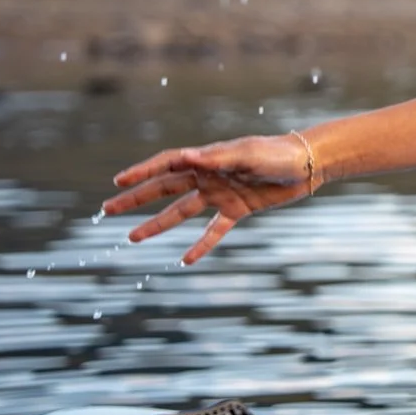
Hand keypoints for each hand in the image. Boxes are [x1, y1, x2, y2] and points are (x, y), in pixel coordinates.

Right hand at [102, 134, 316, 264]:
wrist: (307, 164)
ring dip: (158, 224)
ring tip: (133, 238)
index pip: (166, 164)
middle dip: (137, 198)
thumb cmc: (277, 154)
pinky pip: (214, 231)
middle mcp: (208, 176)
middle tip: (108, 209)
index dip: (141, 172)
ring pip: (182, 211)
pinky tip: (185, 260)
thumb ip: (217, 159)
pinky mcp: (238, 210)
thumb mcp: (247, 154)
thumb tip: (187, 158)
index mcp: (207, 159)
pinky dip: (201, 245)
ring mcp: (221, 194)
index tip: (117, 181)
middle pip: (165, 188)